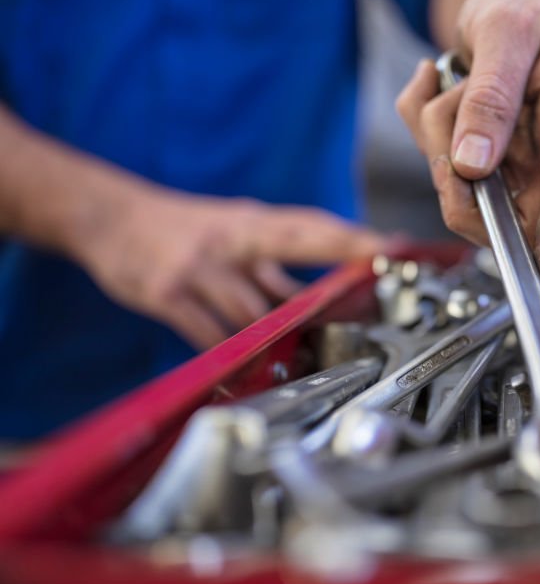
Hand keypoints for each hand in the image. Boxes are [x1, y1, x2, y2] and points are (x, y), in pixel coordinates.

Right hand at [73, 187, 385, 349]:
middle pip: (290, 250)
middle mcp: (228, 239)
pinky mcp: (166, 293)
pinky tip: (240, 367)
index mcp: (250, 222)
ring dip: (275, 337)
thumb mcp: (232, 234)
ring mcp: (197, 267)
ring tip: (299, 356)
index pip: (309, 226)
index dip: (348, 236)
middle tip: (368, 279)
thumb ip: (274, 265)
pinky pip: (206, 333)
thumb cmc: (186, 229)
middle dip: (333, 264)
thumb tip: (322, 296)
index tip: (386, 245)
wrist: (109, 216)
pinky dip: (227, 352)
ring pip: (249, 311)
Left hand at [397, 0, 539, 291]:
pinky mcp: (494, 157)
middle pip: (511, 203)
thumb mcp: (505, 32)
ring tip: (447, 85)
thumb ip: (491, 97)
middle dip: (460, 175)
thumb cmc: (528, 4)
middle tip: (441, 116)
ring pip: (469, 188)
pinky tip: (437, 84)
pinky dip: (426, 128)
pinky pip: (446, 165)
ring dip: (438, 139)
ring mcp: (524, 156)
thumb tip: (476, 166)